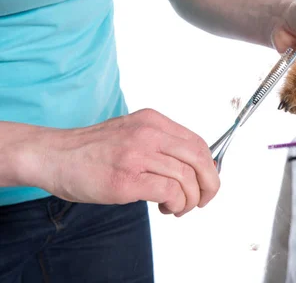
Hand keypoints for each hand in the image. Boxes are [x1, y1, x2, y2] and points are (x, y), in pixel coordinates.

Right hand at [27, 109, 219, 216]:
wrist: (52, 155)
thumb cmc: (91, 150)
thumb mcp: (132, 134)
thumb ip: (160, 144)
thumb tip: (194, 166)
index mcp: (153, 121)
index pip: (198, 143)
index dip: (210, 166)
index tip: (207, 181)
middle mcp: (148, 133)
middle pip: (199, 158)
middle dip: (209, 184)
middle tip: (204, 200)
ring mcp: (137, 155)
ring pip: (187, 177)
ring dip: (190, 199)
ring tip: (178, 207)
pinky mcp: (126, 179)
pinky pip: (169, 191)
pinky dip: (176, 203)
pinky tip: (165, 208)